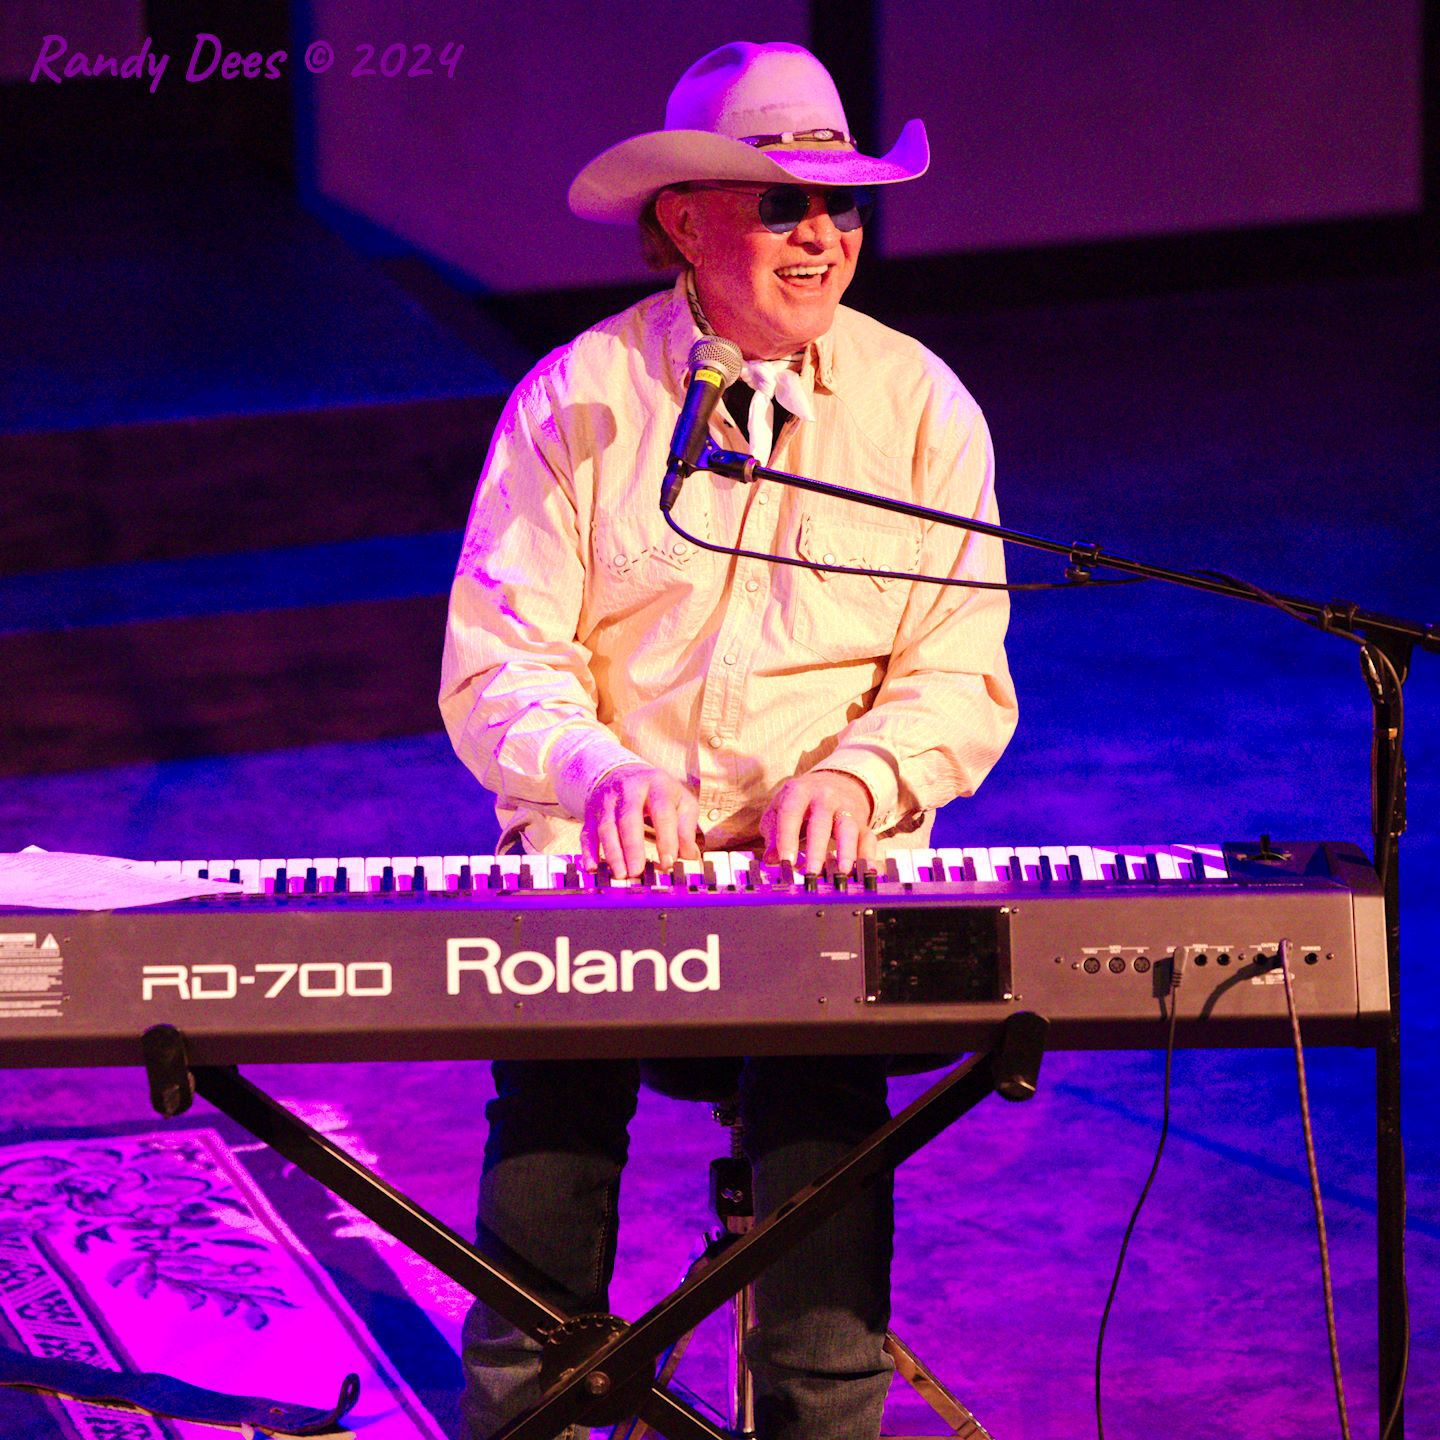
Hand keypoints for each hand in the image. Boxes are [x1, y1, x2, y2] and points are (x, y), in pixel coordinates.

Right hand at [580, 764, 701, 877]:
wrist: (625, 773)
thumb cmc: (658, 793)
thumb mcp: (680, 802)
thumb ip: (686, 829)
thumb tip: (689, 856)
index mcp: (656, 785)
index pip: (662, 812)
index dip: (666, 839)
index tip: (668, 863)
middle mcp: (629, 790)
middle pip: (628, 818)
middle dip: (632, 847)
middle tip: (637, 872)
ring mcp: (607, 801)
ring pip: (606, 827)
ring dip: (612, 852)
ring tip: (621, 874)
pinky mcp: (592, 813)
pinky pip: (587, 833)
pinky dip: (588, 851)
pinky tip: (592, 867)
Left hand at [760, 770, 877, 875]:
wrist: (835, 781)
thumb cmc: (801, 801)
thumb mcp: (780, 808)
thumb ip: (773, 833)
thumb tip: (771, 859)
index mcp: (800, 791)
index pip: (791, 813)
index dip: (787, 838)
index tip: (785, 862)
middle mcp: (825, 797)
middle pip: (821, 822)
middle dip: (816, 849)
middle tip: (811, 873)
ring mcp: (847, 809)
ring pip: (848, 829)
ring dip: (846, 852)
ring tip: (842, 872)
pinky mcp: (863, 823)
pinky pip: (868, 839)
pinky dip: (868, 856)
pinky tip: (866, 871)